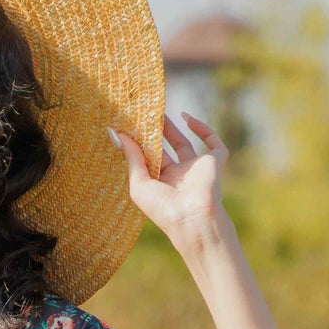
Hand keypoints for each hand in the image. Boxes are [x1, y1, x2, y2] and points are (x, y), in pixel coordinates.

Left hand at [108, 111, 229, 251]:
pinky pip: (212, 143)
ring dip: (172, 128)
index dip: (140, 144)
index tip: (130, 127)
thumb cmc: (162, 207)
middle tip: (144, 115)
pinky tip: (187, 118)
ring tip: (159, 111)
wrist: (191, 217)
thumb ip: (130, 157)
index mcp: (160, 184)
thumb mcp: (139, 183)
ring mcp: (195, 169)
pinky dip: (203, 129)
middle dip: (155, 133)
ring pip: (183, 143)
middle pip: (164, 149)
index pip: (148, 160)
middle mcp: (177, 176)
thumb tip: (114, 133)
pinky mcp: (213, 162)